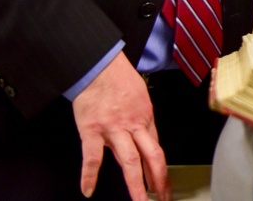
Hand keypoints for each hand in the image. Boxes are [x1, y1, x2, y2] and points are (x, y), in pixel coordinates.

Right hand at [72, 52, 169, 200]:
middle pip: (151, 157)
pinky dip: (89, 175)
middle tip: (162, 198)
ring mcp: (114, 129)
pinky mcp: (92, 130)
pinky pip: (92, 156)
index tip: (164, 186)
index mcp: (145, 118)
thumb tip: (142, 139)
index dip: (161, 170)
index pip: (156, 149)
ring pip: (130, 160)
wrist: (99, 65)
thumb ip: (141, 120)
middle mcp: (134, 125)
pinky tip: (88, 190)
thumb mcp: (139, 97)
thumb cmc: (119, 78)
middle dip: (158, 181)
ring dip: (136, 184)